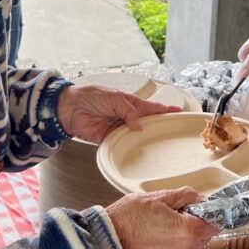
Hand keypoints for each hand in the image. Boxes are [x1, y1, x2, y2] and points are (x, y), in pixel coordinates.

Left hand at [56, 84, 177, 143]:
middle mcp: (127, 117)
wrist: (69, 107)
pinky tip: (139, 152)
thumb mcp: (114, 98)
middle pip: (146, 124)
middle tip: (173, 133)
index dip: (165, 110)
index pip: (151, 108)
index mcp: (130, 103)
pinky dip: (129, 148)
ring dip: (145, 140)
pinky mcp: (109, 139)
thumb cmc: (91, 96)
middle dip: (158, 128)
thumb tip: (139, 127)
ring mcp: (119, 129)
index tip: (178, 113)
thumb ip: (129, 111)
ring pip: (136, 136)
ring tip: (160, 145)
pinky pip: (122, 145)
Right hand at [106, 187, 218, 248]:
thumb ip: (187, 196)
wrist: (112, 234)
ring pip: (198, 241)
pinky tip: (167, 227)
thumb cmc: (132, 214)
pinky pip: (187, 247)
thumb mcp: (162, 196)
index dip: (211, 211)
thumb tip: (200, 198)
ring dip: (191, 229)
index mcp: (189, 231)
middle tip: (181, 208)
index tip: (202, 204)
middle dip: (200, 220)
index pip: (215, 222)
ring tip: (171, 218)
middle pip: (207, 233)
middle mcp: (188, 248)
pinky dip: (183, 237)